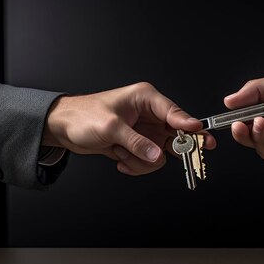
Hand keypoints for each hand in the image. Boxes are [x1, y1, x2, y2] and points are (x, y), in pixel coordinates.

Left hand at [42, 82, 215, 175]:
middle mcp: (150, 114)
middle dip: (176, 148)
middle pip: (176, 133)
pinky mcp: (139, 144)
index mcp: (145, 98)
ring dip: (143, 160)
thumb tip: (157, 155)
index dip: (188, 124)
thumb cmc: (82, 117)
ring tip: (122, 155)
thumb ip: (136, 142)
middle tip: (194, 157)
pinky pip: (149, 160)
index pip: (173, 112)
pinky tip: (119, 160)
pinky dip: (135, 165)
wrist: (62, 128)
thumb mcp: (110, 128)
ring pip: (162, 152)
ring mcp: (146, 131)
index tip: (200, 134)